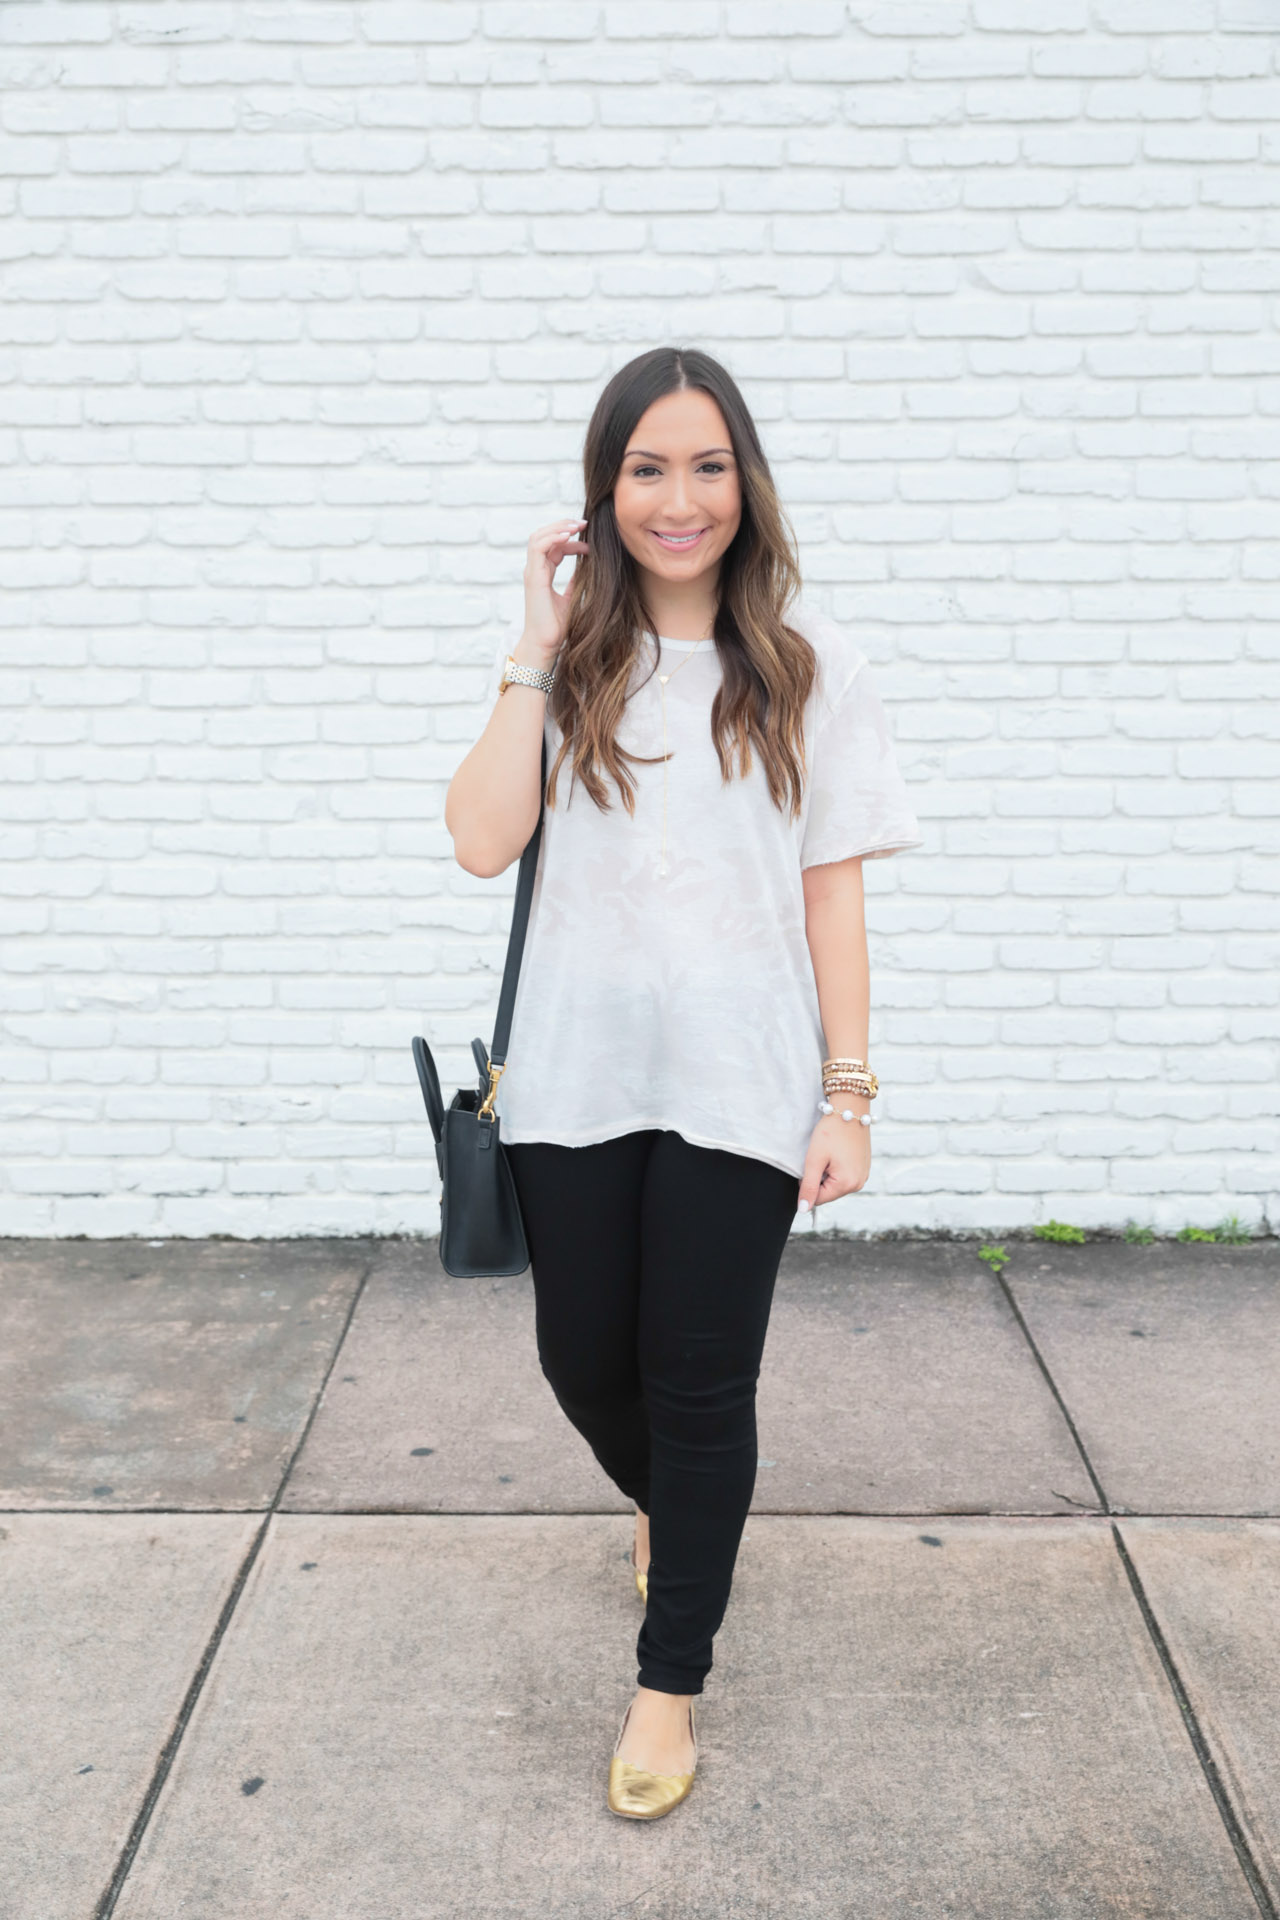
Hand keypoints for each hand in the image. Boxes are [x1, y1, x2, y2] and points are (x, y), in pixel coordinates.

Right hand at [522, 515, 588, 658]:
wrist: (546, 644)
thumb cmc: (556, 627)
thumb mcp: (571, 599)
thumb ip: (575, 583)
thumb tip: (587, 571)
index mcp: (543, 574)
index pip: (554, 547)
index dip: (570, 540)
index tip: (589, 541)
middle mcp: (535, 571)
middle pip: (544, 537)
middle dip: (563, 526)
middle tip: (583, 523)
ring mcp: (532, 573)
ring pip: (538, 538)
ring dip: (557, 528)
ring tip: (576, 525)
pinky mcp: (533, 578)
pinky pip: (538, 548)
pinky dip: (552, 538)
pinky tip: (568, 535)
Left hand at [797, 1109, 871, 1212]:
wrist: (849, 1109)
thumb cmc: (830, 1132)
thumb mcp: (814, 1160)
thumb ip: (808, 1187)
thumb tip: (803, 1209)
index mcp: (847, 1184)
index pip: (818, 1199)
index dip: (808, 1183)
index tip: (811, 1164)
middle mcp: (859, 1183)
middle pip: (828, 1192)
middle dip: (820, 1178)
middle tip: (821, 1156)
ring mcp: (863, 1176)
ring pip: (835, 1184)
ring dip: (828, 1172)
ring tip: (830, 1153)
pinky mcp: (864, 1167)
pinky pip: (844, 1175)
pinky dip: (837, 1167)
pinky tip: (838, 1151)